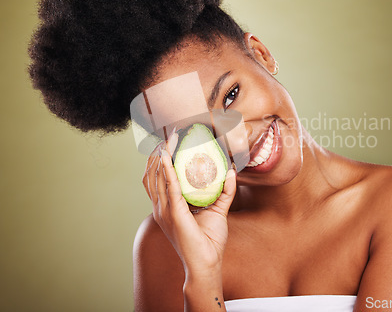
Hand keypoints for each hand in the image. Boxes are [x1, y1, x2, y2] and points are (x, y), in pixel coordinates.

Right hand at [142, 133, 236, 274]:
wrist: (206, 264)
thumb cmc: (209, 241)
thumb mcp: (217, 210)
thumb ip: (224, 191)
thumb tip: (231, 171)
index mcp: (167, 207)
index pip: (157, 178)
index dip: (160, 159)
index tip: (169, 141)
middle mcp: (161, 207)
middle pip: (153, 174)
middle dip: (159, 152)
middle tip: (171, 134)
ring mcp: (164, 211)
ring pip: (156, 177)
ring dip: (161, 156)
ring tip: (169, 139)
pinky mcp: (173, 214)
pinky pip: (169, 187)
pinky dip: (167, 170)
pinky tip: (168, 156)